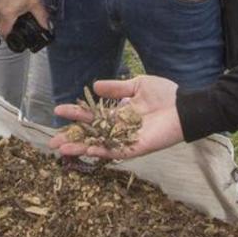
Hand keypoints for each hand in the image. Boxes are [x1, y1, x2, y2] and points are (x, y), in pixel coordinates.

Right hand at [0, 0, 49, 37]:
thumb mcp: (35, 2)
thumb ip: (42, 17)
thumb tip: (47, 27)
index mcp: (7, 14)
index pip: (4, 33)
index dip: (10, 38)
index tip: (16, 38)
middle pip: (0, 27)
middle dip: (8, 29)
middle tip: (17, 28)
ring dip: (4, 20)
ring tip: (15, 17)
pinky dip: (2, 11)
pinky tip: (11, 6)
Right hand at [49, 76, 182, 159]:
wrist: (185, 106)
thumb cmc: (165, 94)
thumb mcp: (137, 85)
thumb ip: (117, 88)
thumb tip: (94, 85)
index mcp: (118, 113)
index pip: (92, 115)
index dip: (75, 113)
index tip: (58, 110)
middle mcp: (119, 128)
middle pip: (91, 133)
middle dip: (72, 137)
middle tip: (52, 142)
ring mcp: (127, 139)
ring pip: (99, 145)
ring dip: (81, 148)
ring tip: (62, 150)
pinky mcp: (137, 147)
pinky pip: (117, 151)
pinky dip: (102, 151)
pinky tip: (88, 150)